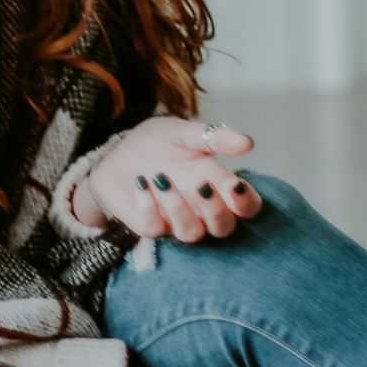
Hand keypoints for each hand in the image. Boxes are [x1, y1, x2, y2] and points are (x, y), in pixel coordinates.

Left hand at [87, 116, 261, 240]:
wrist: (118, 150)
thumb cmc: (158, 143)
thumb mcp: (185, 133)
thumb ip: (215, 138)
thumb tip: (248, 143)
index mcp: (217, 186)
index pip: (246, 207)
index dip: (247, 203)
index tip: (236, 185)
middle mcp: (200, 209)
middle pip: (224, 228)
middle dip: (216, 211)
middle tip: (202, 185)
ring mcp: (175, 220)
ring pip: (191, 233)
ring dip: (179, 209)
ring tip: (161, 178)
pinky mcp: (148, 224)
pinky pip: (154, 229)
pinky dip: (148, 207)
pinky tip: (141, 183)